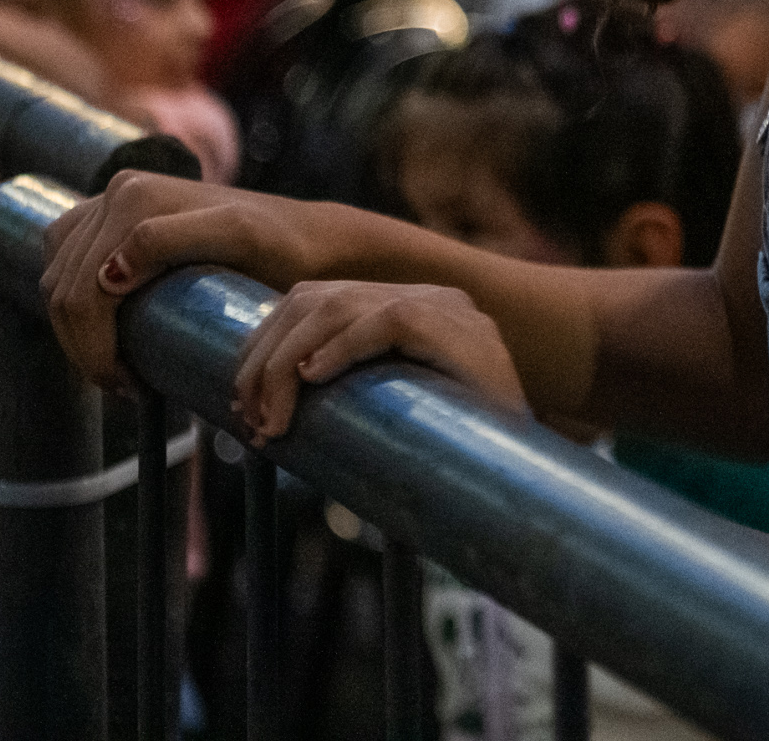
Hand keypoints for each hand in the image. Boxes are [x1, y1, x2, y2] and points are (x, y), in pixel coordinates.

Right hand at [40, 172, 305, 390]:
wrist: (307, 239)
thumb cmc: (282, 247)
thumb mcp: (238, 236)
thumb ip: (168, 239)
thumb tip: (106, 272)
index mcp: (135, 197)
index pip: (84, 292)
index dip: (97, 350)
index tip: (133, 388)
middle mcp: (118, 190)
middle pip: (64, 290)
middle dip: (85, 349)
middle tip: (126, 389)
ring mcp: (110, 201)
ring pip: (57, 283)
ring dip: (76, 334)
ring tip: (121, 370)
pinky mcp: (109, 218)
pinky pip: (63, 265)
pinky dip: (74, 308)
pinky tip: (106, 337)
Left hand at [232, 281, 527, 440]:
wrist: (527, 472)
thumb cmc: (455, 459)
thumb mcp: (391, 415)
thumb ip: (350, 396)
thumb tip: (267, 413)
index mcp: (407, 312)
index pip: (314, 301)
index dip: (266, 346)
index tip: (241, 401)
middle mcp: (423, 297)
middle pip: (313, 298)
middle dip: (265, 356)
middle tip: (249, 418)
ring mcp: (443, 306)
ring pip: (336, 304)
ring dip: (286, 362)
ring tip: (273, 417)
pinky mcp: (455, 327)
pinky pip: (384, 322)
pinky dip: (339, 350)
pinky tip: (312, 382)